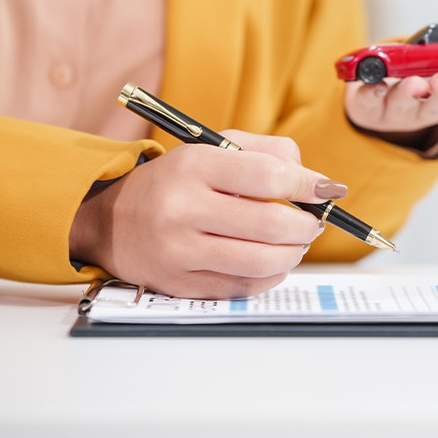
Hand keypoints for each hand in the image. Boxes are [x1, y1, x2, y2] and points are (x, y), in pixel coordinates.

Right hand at [69, 132, 342, 298]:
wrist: (111, 220)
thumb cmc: (176, 182)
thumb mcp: (212, 149)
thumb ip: (266, 153)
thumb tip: (316, 181)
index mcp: (193, 166)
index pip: (266, 176)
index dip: (307, 185)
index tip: (327, 190)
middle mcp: (182, 209)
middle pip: (270, 224)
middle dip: (306, 226)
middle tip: (314, 222)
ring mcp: (179, 252)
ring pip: (262, 262)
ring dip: (294, 254)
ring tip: (297, 243)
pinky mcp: (180, 285)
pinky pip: (244, 287)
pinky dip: (271, 276)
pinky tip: (274, 262)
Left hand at [343, 11, 437, 149]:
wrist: (388, 100)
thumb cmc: (437, 74)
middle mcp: (432, 105)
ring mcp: (401, 108)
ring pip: (407, 103)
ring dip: (411, 94)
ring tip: (415, 84)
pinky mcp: (371, 104)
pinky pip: (370, 99)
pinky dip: (371, 90)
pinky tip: (372, 80)